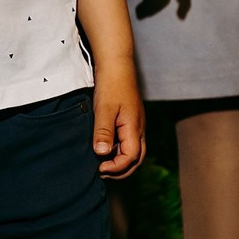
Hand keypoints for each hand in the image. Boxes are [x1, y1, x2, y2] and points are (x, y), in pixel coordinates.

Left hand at [92, 63, 145, 178]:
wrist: (117, 66)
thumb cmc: (111, 85)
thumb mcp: (104, 109)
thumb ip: (104, 132)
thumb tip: (102, 154)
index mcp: (134, 128)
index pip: (131, 157)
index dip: (117, 167)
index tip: (100, 167)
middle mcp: (139, 129)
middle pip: (137, 159)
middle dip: (121, 170)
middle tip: (102, 172)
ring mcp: (136, 125)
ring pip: (134, 152)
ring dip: (121, 162)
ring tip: (102, 164)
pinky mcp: (131, 121)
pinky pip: (129, 142)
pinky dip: (119, 152)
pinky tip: (105, 149)